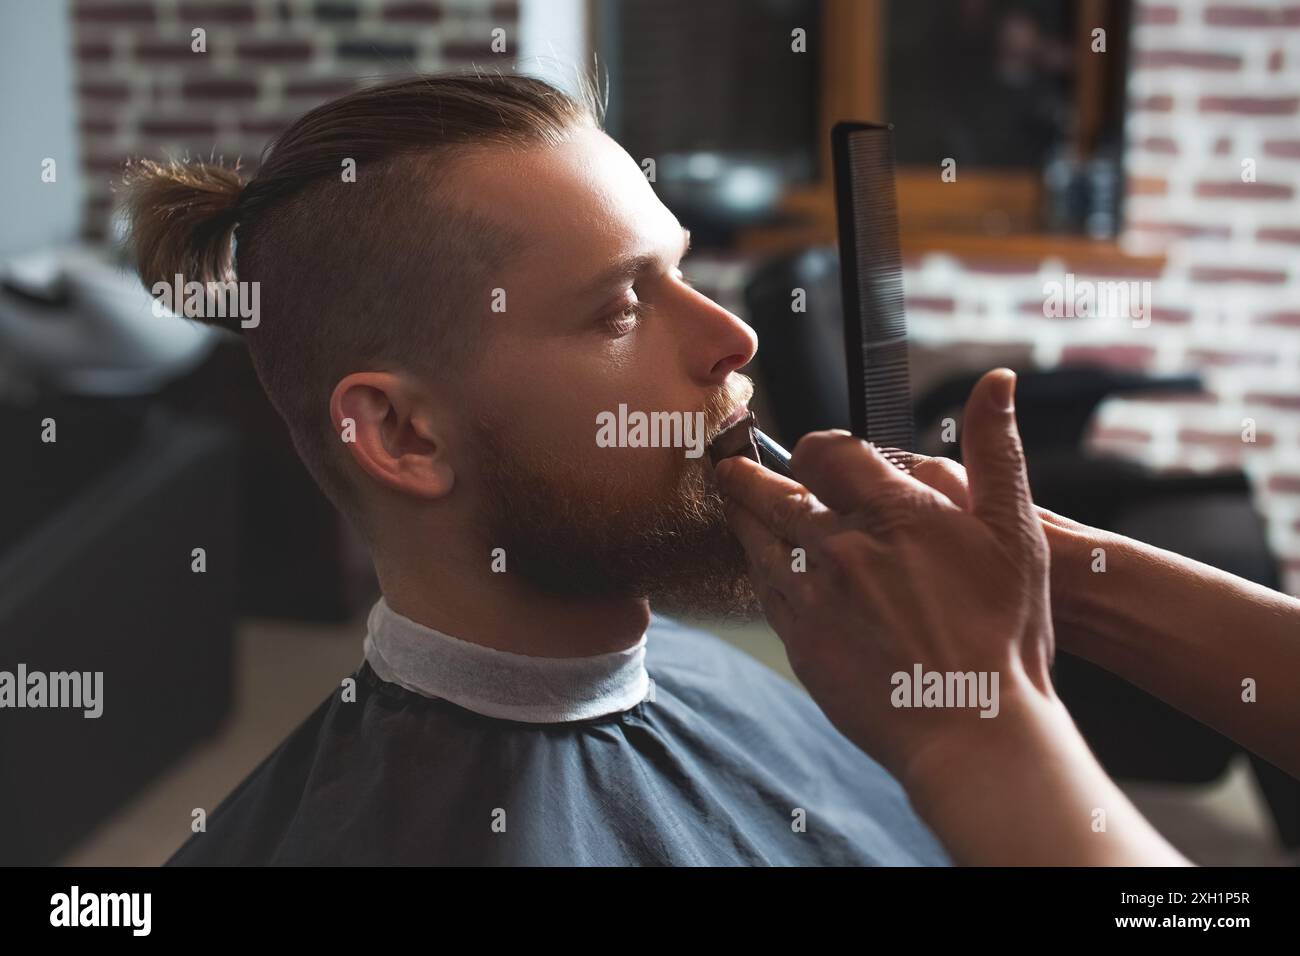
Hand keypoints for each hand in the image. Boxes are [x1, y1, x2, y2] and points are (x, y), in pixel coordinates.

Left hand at [715, 368, 1056, 784]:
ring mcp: (812, 598)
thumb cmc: (1004, 633)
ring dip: (742, 513)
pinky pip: (764, 594)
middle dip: (749, 470)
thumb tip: (997, 381)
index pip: (827, 452)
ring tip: (728, 495)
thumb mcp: (1014, 532)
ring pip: (757, 540)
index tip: (814, 450)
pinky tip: (759, 566)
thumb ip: (996, 450)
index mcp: (891, 512)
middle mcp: (840, 547)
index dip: (818, 447)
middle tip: (728, 459)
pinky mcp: (801, 644)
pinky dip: (757, 570)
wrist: (973, 729)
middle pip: (773, 492)